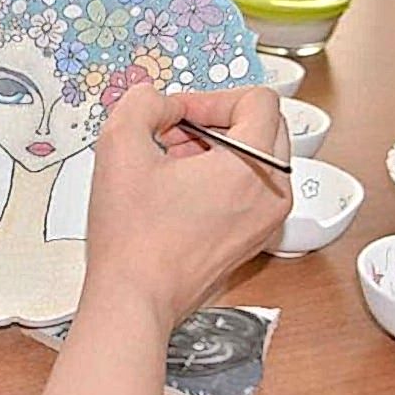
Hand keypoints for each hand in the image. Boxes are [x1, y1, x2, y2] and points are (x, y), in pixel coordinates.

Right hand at [86, 85, 290, 326]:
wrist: (135, 296)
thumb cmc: (133, 234)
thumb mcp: (121, 144)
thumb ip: (142, 103)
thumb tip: (158, 102)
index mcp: (255, 167)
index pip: (258, 100)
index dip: (208, 98)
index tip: (175, 116)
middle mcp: (273, 194)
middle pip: (262, 126)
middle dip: (213, 121)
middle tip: (171, 134)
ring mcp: (266, 221)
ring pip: (255, 157)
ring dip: (214, 148)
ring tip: (169, 164)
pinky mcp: (252, 238)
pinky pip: (248, 189)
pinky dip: (217, 177)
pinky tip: (175, 191)